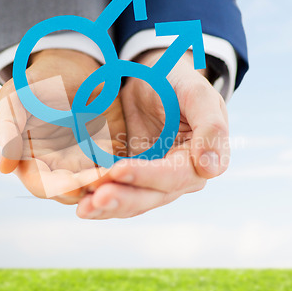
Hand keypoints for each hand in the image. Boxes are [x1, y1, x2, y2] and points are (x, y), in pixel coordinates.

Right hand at [0, 49, 125, 203]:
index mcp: (32, 162)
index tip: (76, 187)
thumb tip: (4, 167)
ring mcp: (87, 165)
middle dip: (89, 189)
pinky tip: (133, 167)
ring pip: (97, 186)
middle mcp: (59, 170)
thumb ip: (6, 127)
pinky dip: (124, 172)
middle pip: (74, 192)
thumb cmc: (39, 82)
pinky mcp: (111, 156)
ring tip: (121, 176)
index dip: (59, 188)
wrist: (75, 68)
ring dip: (109, 184)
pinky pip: (118, 171)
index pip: (43, 186)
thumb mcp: (17, 97)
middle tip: (105, 180)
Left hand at [76, 49, 229, 217]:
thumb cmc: (178, 82)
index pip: (173, 176)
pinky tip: (80, 202)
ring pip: (132, 201)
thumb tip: (210, 169)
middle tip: (93, 201)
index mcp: (200, 160)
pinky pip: (117, 192)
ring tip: (83, 210)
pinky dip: (99, 197)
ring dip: (107, 207)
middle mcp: (179, 178)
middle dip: (122, 198)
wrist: (154, 80)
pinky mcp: (133, 179)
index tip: (118, 171)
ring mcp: (154, 182)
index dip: (146, 176)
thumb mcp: (197, 94)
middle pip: (150, 196)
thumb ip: (211, 126)